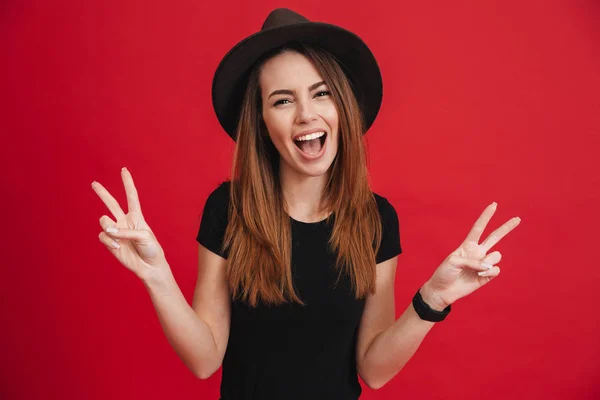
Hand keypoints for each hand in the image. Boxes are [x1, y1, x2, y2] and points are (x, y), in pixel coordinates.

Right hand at [92, 167, 168, 281]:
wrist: (149, 266)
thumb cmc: (151, 249)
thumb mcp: (144, 236)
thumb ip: (126, 231)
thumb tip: (108, 229)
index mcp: (137, 216)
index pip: (131, 196)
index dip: (128, 183)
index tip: (124, 170)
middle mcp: (125, 221)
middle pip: (112, 203)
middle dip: (103, 193)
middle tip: (94, 183)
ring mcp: (116, 231)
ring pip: (104, 220)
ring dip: (109, 227)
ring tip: (116, 236)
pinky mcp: (110, 242)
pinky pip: (103, 236)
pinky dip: (109, 241)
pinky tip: (117, 248)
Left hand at [422, 202, 520, 309]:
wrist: (443, 290)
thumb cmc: (444, 273)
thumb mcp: (453, 261)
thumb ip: (471, 261)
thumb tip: (487, 266)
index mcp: (467, 245)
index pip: (479, 228)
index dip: (486, 216)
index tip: (494, 205)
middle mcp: (477, 253)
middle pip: (495, 237)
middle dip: (506, 228)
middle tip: (518, 218)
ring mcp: (483, 264)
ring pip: (496, 256)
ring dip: (488, 261)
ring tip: (477, 269)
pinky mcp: (486, 276)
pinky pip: (496, 270)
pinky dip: (490, 272)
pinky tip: (480, 276)